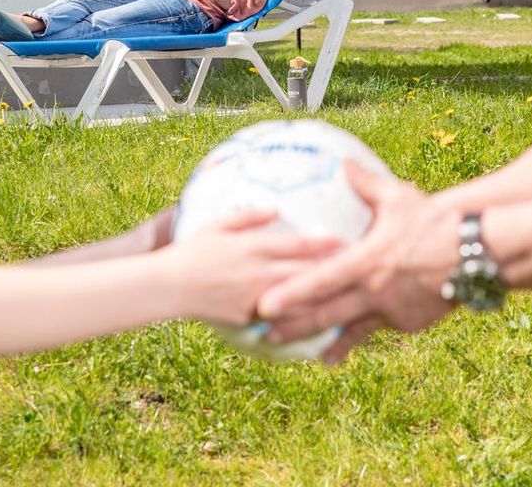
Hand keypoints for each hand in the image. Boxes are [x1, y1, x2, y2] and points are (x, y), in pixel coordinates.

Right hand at [166, 211, 340, 326]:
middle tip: (361, 270)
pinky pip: (280, 318)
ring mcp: (255, 298)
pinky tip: (319, 322)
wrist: (169, 287)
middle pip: (303, 274)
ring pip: (297, 301)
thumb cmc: (192, 251)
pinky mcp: (248, 317)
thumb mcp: (218, 226)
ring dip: (323, 299)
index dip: (322, 244)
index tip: (346, 240)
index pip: (295, 246)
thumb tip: (276, 208)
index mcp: (252, 248)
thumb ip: (248, 217)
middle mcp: (258, 274)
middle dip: (333, 272)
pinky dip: (300, 320)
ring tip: (350, 299)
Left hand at [256, 164, 459, 357]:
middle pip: (326, 314)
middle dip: (294, 328)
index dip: (290, 294)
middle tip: (266, 336)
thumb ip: (365, 184)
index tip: (264, 305)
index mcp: (365, 262)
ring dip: (327, 342)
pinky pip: (377, 329)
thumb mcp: (398, 198)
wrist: (477, 253)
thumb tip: (344, 163)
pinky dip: (359, 337)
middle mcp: (373, 292)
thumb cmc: (435, 222)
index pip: (319, 281)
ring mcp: (391, 311)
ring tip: (308, 356)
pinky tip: (347, 344)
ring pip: (351, 331)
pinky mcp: (407, 323)